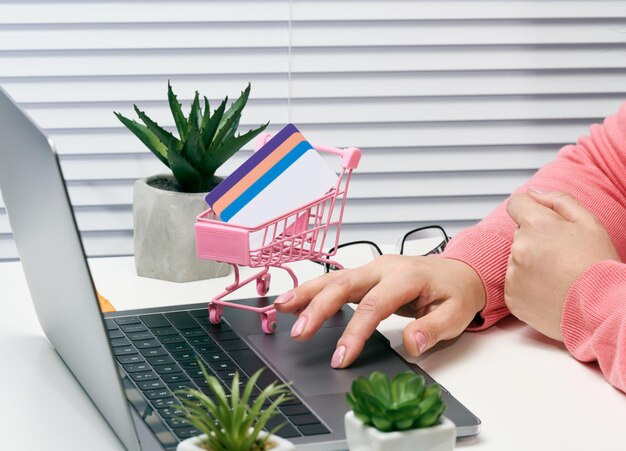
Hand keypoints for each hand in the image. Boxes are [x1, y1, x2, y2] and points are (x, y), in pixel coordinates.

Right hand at [273, 255, 485, 367]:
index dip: (355, 332)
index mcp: (406, 276)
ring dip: (306, 293)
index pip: (374, 305)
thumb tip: (410, 344)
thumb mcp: (456, 314)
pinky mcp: (366, 274)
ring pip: (334, 278)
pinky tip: (295, 302)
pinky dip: (313, 291)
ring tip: (281, 308)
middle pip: (344, 285)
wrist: (460, 271)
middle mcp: (384, 267)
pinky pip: (336, 281)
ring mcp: (373, 268)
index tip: (341, 357)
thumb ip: (433, 329)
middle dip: (318, 308)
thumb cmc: (456, 292)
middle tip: (299, 332)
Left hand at [505, 189, 619, 339]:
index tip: (542, 220)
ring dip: (532, 263)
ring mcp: (513, 274)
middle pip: (519, 234)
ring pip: (517, 259)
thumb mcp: (588, 222)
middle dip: (536, 239)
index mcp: (535, 225)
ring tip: (560, 276)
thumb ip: (558, 200)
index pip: (516, 204)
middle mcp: (518, 248)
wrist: (602, 308)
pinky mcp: (512, 297)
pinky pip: (516, 283)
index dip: (530, 209)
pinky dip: (529, 286)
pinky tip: (551, 290)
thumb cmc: (598, 265)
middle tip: (563, 256)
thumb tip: (533, 193)